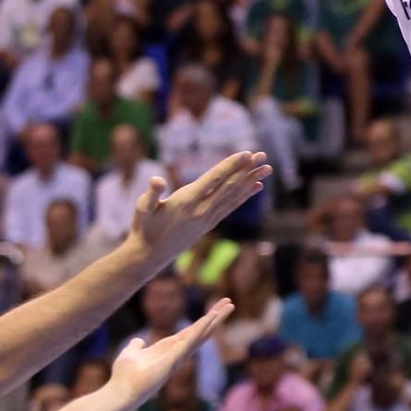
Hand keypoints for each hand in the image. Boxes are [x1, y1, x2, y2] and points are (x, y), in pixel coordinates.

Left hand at [113, 300, 232, 410]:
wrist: (121, 391)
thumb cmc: (125, 375)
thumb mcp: (131, 353)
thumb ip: (136, 346)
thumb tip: (138, 341)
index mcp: (170, 349)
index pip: (190, 332)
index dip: (202, 321)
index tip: (215, 309)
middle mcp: (178, 353)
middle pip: (202, 331)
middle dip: (216, 317)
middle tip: (230, 303)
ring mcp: (178, 356)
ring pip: (202, 334)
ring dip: (215, 319)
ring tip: (230, 305)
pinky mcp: (175, 358)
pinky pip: (191, 340)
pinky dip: (201, 328)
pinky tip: (211, 317)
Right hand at [128, 153, 269, 269]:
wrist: (150, 256)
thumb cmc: (144, 228)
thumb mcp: (142, 208)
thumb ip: (151, 193)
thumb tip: (156, 180)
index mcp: (187, 201)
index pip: (214, 179)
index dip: (231, 166)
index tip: (247, 154)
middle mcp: (202, 210)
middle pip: (230, 186)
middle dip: (247, 170)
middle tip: (263, 155)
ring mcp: (207, 218)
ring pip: (234, 196)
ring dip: (251, 181)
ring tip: (267, 168)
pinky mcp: (209, 224)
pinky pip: (231, 206)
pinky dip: (244, 196)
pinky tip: (257, 187)